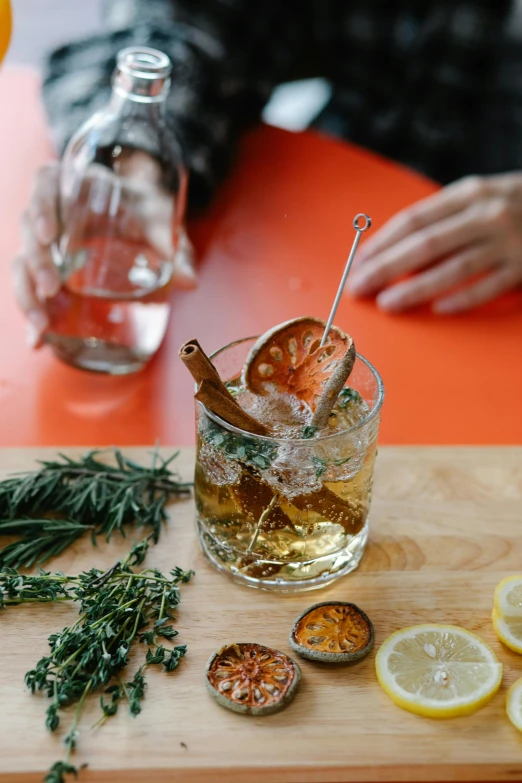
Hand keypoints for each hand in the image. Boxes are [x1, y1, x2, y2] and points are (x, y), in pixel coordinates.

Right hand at [12, 156, 195, 347]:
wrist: (143, 211)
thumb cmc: (148, 208)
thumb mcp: (162, 221)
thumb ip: (175, 249)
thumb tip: (189, 282)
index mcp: (79, 187)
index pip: (45, 184)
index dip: (41, 207)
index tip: (49, 234)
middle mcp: (57, 212)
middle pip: (29, 231)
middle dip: (36, 263)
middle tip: (53, 288)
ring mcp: (51, 242)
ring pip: (23, 262)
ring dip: (27, 293)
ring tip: (41, 325)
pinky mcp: (53, 268)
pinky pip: (32, 287)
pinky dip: (33, 314)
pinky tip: (36, 341)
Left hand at [348, 173, 521, 312]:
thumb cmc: (515, 206)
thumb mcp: (480, 199)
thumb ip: (444, 220)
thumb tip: (396, 251)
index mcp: (468, 195)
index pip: (414, 220)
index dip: (382, 243)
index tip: (359, 263)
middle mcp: (485, 214)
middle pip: (424, 245)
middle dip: (385, 268)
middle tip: (358, 287)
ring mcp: (506, 241)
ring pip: (452, 269)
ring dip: (415, 288)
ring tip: (387, 303)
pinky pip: (488, 287)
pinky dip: (462, 299)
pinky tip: (439, 310)